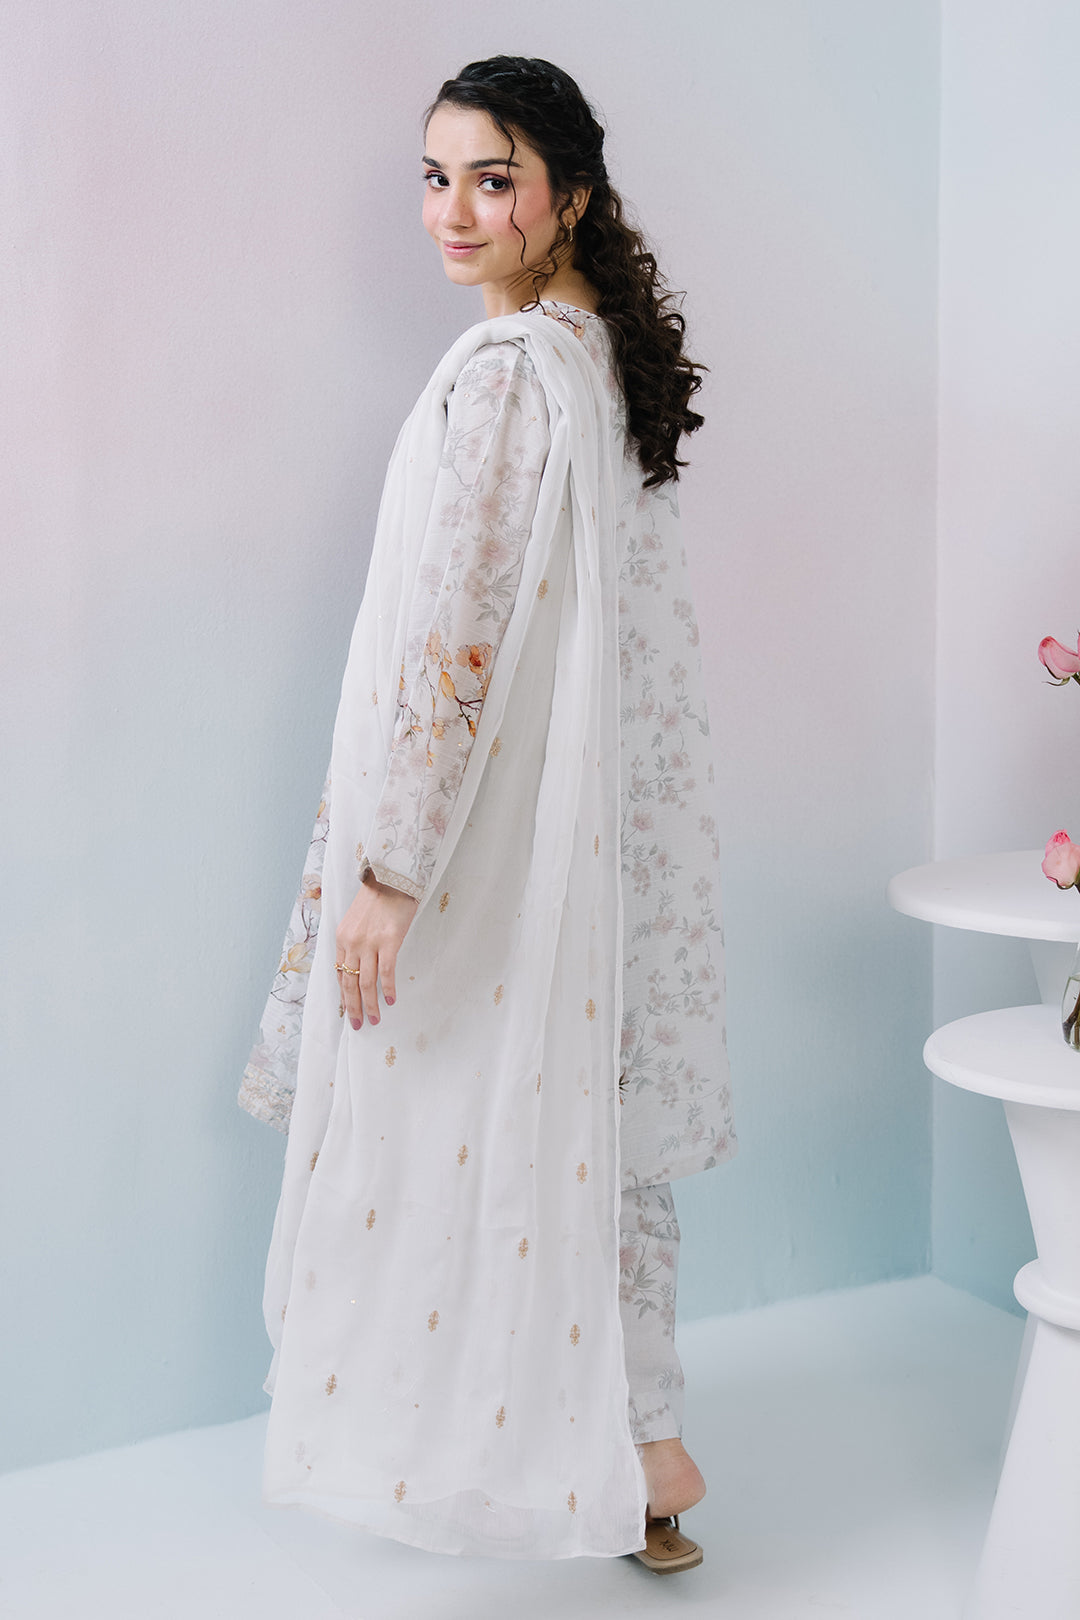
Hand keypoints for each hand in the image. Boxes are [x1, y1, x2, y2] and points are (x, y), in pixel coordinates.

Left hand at [335, 872, 417, 1028]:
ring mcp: (369, 943)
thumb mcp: (356, 920)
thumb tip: (359, 964)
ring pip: (365, 982)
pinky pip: (385, 972)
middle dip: (353, 1006)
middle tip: (358, 1024)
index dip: (344, 994)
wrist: (393, 878)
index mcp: (342, 938)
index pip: (339, 973)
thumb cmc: (378, 898)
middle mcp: (352, 942)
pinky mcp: (389, 941)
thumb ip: (355, 941)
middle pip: (349, 982)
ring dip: (369, 1004)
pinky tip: (390, 1000)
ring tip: (374, 1019)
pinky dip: (387, 989)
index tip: (348, 1010)